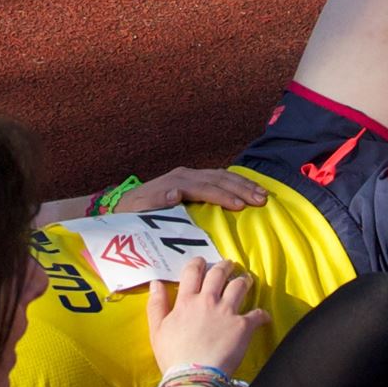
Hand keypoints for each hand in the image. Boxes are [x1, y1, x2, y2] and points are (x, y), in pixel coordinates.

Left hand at [125, 167, 268, 214]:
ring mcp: (190, 174)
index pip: (205, 188)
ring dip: (243, 184)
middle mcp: (185, 174)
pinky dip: (236, 182)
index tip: (240, 206)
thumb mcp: (140, 208)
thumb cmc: (135, 212)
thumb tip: (175, 193)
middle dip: (241, 189)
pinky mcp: (194, 178)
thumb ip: (156, 200)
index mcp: (176, 182)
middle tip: (261, 199)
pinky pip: (219, 177)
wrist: (124, 202)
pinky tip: (250, 188)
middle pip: (218, 178)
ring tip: (263, 194)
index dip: (223, 197)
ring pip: (222, 175)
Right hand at [146, 258, 269, 383]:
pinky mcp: (243, 326)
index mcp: (186, 301)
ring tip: (246, 279)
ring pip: (239, 286)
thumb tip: (156, 283)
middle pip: (219, 274)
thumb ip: (156, 305)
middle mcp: (208, 301)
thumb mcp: (156, 330)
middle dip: (225, 266)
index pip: (193, 272)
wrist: (194, 376)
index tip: (202, 261)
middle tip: (229, 264)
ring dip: (244, 280)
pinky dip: (262, 314)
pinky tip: (263, 316)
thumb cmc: (173, 356)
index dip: (198, 263)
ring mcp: (227, 312)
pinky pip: (257, 314)